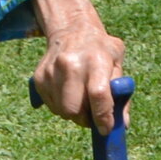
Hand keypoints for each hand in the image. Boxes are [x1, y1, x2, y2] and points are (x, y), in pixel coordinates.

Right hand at [30, 0, 127, 131]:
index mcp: (96, 60)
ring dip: (74, 114)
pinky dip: (61, 107)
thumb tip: (121, 125)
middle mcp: (71, 65)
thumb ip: (121, 93)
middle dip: (85, 120)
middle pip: (74, 109)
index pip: (98, 95)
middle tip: (92, 116)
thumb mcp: (118, 62)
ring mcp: (52, 71)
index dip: (102, 117)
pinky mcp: (39, 78)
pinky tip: (70, 93)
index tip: (106, 129)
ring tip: (82, 100)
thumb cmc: (101, 50)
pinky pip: (51, 106)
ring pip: (61, 111)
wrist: (72, 30)